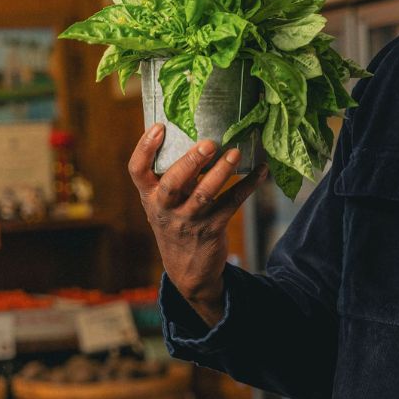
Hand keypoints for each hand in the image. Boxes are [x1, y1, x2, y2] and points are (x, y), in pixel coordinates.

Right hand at [129, 124, 265, 326]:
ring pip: (205, 194)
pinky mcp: (213, 228)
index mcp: (149, 197)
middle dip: (191, 162)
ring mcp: (189, 220)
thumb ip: (171, 179)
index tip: (159, 127)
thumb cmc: (176, 224)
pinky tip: (261, 171)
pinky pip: (232, 203)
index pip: (137, 171)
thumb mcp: (164, 205)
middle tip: (209, 144)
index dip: (145, 148)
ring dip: (222, 172)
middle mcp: (165, 209)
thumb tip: (194, 136)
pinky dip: (248, 185)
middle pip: (173, 183)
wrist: (188, 271)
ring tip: (236, 152)